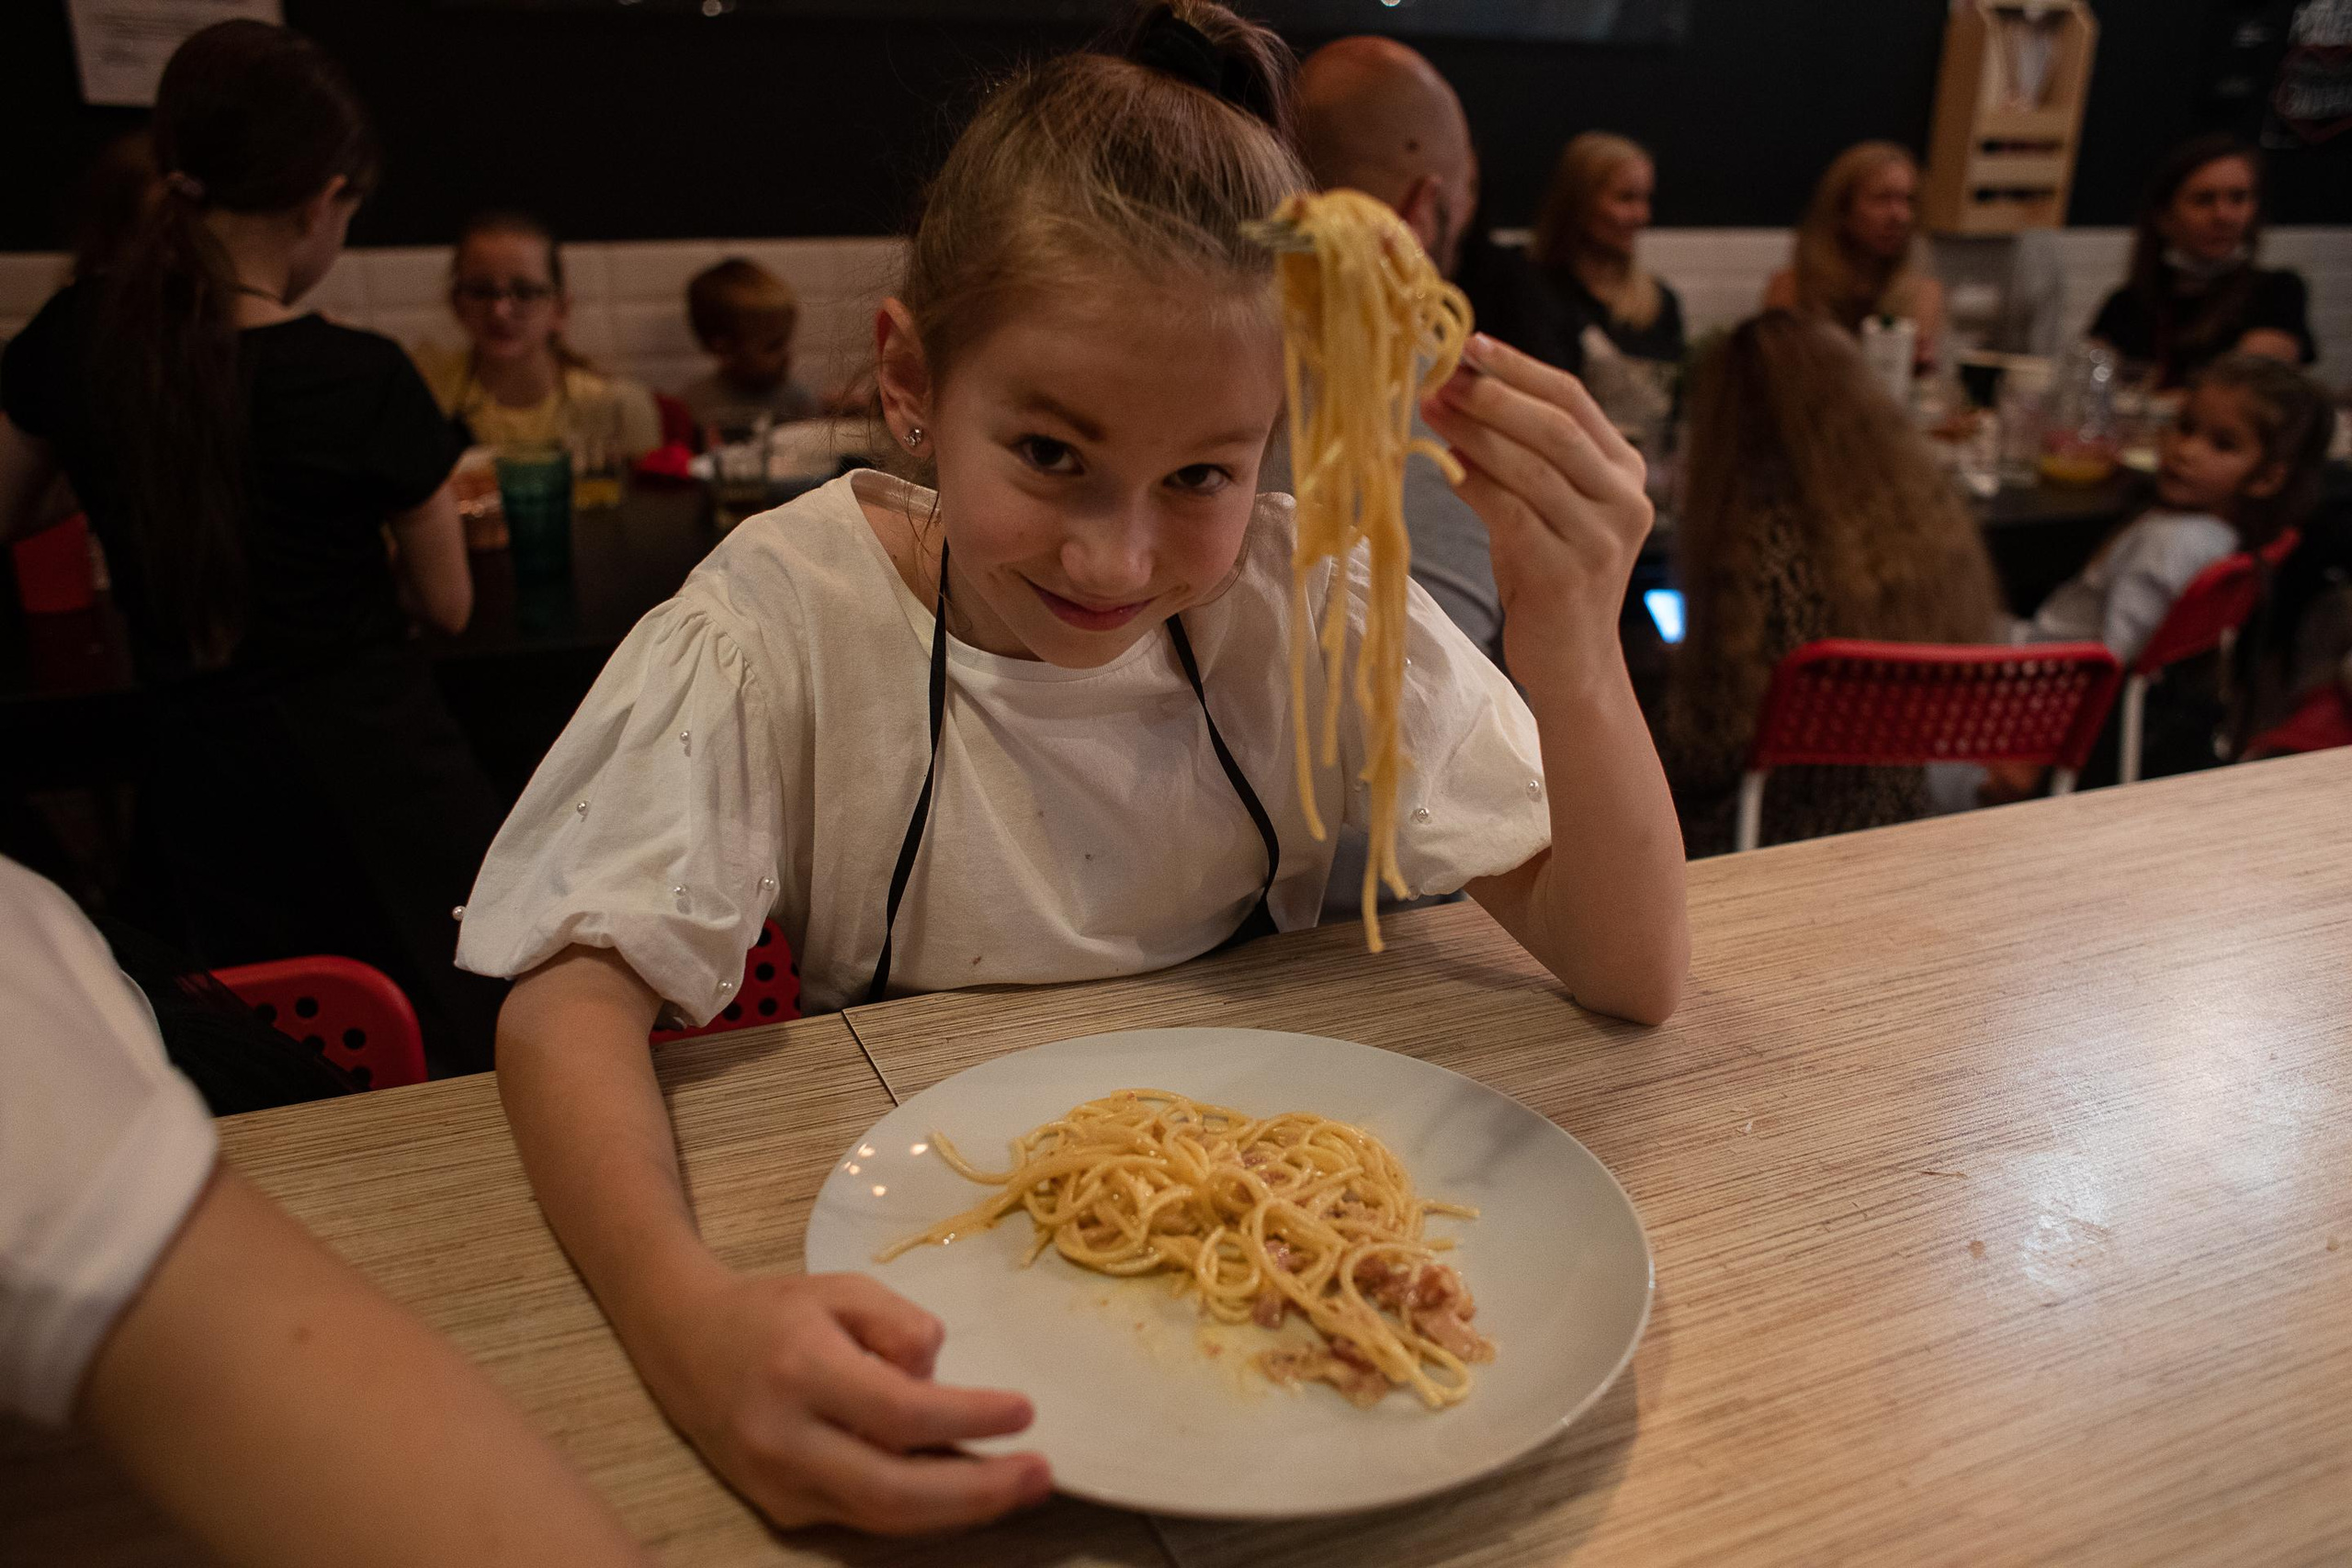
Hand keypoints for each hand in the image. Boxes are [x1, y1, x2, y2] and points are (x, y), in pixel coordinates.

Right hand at [644, 1269, 1050, 1534]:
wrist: (685, 1343)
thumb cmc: (776, 1310)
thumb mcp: (844, 1289)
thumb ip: (901, 1325)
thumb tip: (940, 1379)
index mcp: (801, 1373)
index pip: (900, 1413)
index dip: (969, 1418)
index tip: (1025, 1411)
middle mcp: (785, 1440)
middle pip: (894, 1492)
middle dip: (978, 1493)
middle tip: (1041, 1474)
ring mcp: (779, 1485)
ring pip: (883, 1519)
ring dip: (960, 1511)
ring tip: (1020, 1486)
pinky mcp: (782, 1510)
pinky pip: (864, 1518)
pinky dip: (921, 1509)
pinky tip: (965, 1487)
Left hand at [1420, 333, 1653, 676]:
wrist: (1573, 661)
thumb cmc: (1549, 575)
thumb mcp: (1549, 507)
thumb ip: (1527, 456)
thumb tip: (1459, 391)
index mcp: (1626, 473)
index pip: (1575, 400)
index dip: (1520, 368)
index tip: (1470, 344)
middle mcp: (1625, 501)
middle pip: (1556, 428)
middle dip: (1494, 396)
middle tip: (1441, 375)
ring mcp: (1601, 540)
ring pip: (1532, 468)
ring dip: (1475, 434)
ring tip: (1430, 411)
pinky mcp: (1568, 575)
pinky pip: (1512, 515)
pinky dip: (1474, 486)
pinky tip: (1443, 466)